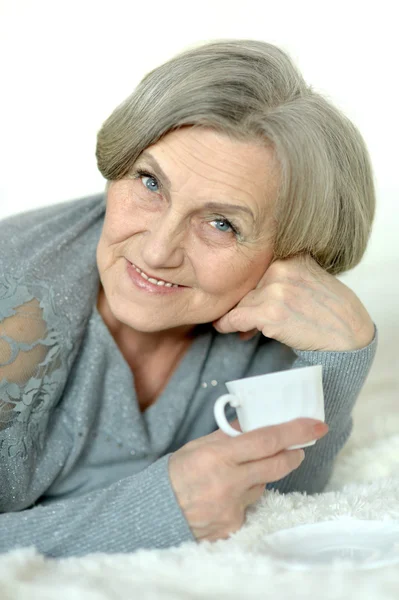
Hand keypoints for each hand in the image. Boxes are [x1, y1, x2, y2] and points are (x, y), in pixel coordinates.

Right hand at [168, 417, 328, 541]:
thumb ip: (228, 435)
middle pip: (276, 464)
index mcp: (218, 456)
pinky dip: (243, 498)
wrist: (155, 513)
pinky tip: (223, 498)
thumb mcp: (198, 446)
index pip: (266, 440)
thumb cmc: (176, 474)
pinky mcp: (234, 526)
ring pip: (262, 485)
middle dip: (294, 454)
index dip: (295, 431)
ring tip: (235, 476)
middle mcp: (228, 482)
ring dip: (259, 477)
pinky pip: (249, 506)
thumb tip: (255, 421)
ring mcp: (233, 507)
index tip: (316, 425)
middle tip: (299, 448)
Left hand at [212, 254, 374, 351]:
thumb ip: (285, 273)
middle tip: (249, 320)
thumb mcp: (312, 276)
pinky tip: (222, 328)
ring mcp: (275, 290)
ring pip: (241, 303)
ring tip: (247, 329)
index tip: (251, 299)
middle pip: (247, 286)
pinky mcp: (269, 313)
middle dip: (247, 303)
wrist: (349, 335)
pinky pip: (235, 317)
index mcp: (291, 256)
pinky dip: (227, 324)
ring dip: (241, 316)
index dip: (253, 287)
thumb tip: (253, 285)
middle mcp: (281, 268)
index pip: (257, 269)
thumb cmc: (331, 310)